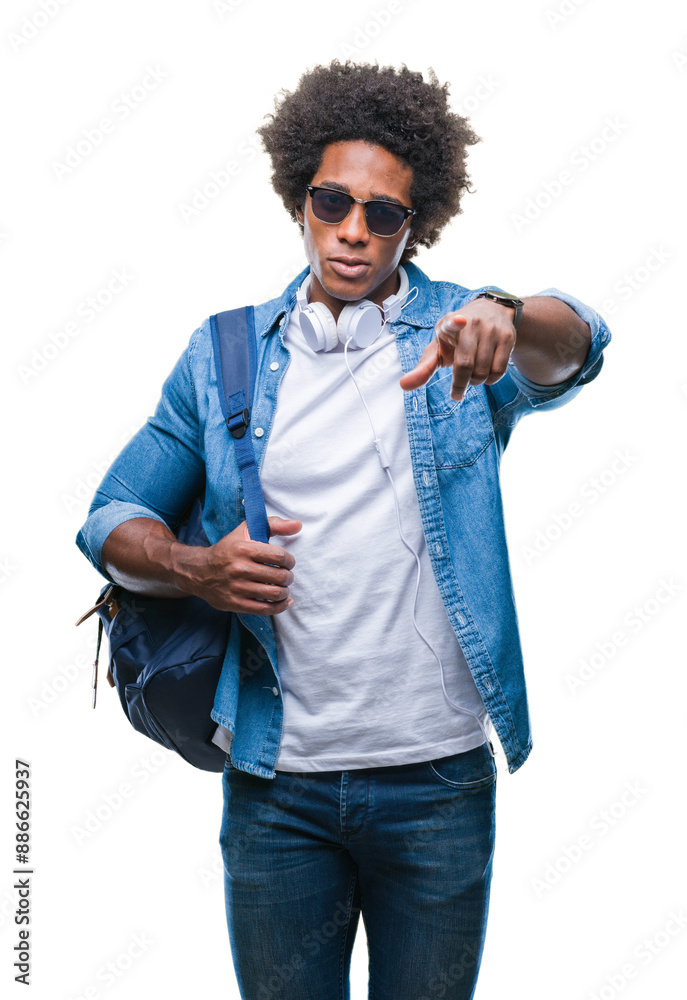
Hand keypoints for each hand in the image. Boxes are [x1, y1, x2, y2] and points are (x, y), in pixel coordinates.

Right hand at [184, 516, 301, 614]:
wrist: (199, 571)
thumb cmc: (228, 549)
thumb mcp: (246, 530)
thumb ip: (273, 524)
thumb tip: (298, 525)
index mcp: (244, 549)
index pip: (279, 556)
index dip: (289, 560)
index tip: (288, 563)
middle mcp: (240, 568)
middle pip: (279, 576)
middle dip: (288, 577)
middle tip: (286, 576)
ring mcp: (237, 588)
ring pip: (274, 593)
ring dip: (285, 592)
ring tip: (283, 588)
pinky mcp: (235, 603)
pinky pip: (265, 609)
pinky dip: (280, 607)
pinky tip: (284, 602)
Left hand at [399, 298, 517, 401]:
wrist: (491, 312)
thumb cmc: (457, 337)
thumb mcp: (439, 347)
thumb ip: (423, 368)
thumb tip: (404, 386)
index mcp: (449, 324)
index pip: (452, 322)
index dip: (454, 323)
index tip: (459, 321)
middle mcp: (472, 323)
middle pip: (465, 365)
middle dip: (459, 385)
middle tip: (456, 392)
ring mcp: (491, 330)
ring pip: (483, 372)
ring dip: (475, 383)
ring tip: (471, 376)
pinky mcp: (508, 337)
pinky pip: (499, 371)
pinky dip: (490, 381)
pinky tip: (485, 374)